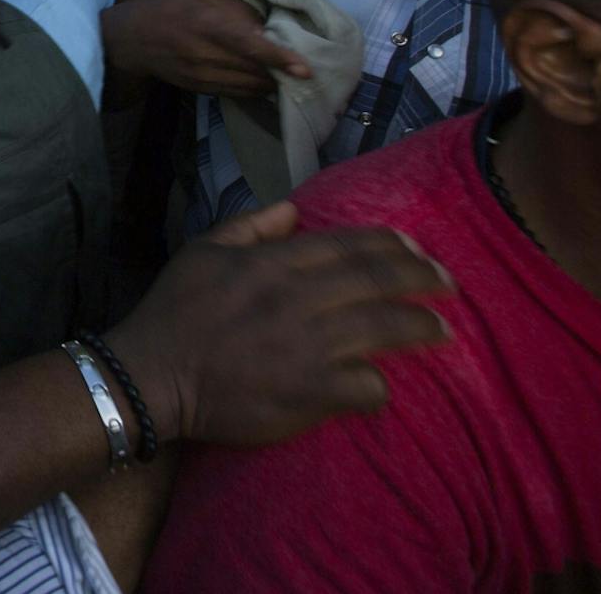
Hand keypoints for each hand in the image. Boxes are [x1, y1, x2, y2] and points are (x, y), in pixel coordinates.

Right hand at [102, 0, 311, 97]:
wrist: (133, 36)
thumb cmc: (174, 6)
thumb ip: (240, 8)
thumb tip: (274, 25)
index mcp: (209, 23)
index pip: (250, 45)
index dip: (279, 58)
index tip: (305, 69)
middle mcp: (206, 54)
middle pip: (256, 72)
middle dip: (285, 74)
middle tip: (308, 69)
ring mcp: (202, 76)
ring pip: (250, 87)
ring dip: (273, 84)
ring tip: (291, 77)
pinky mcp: (200, 89)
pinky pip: (237, 94)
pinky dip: (256, 89)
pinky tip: (266, 81)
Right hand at [105, 201, 452, 447]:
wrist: (151, 376)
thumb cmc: (174, 313)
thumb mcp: (202, 251)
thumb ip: (249, 225)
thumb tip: (293, 208)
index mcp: (271, 262)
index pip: (347, 244)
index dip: (390, 243)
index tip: (416, 248)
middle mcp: (295, 298)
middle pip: (376, 279)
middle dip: (422, 278)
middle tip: (449, 284)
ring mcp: (306, 346)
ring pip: (383, 328)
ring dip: (421, 327)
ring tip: (443, 330)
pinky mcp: (309, 392)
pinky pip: (366, 386)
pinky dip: (380, 386)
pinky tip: (385, 387)